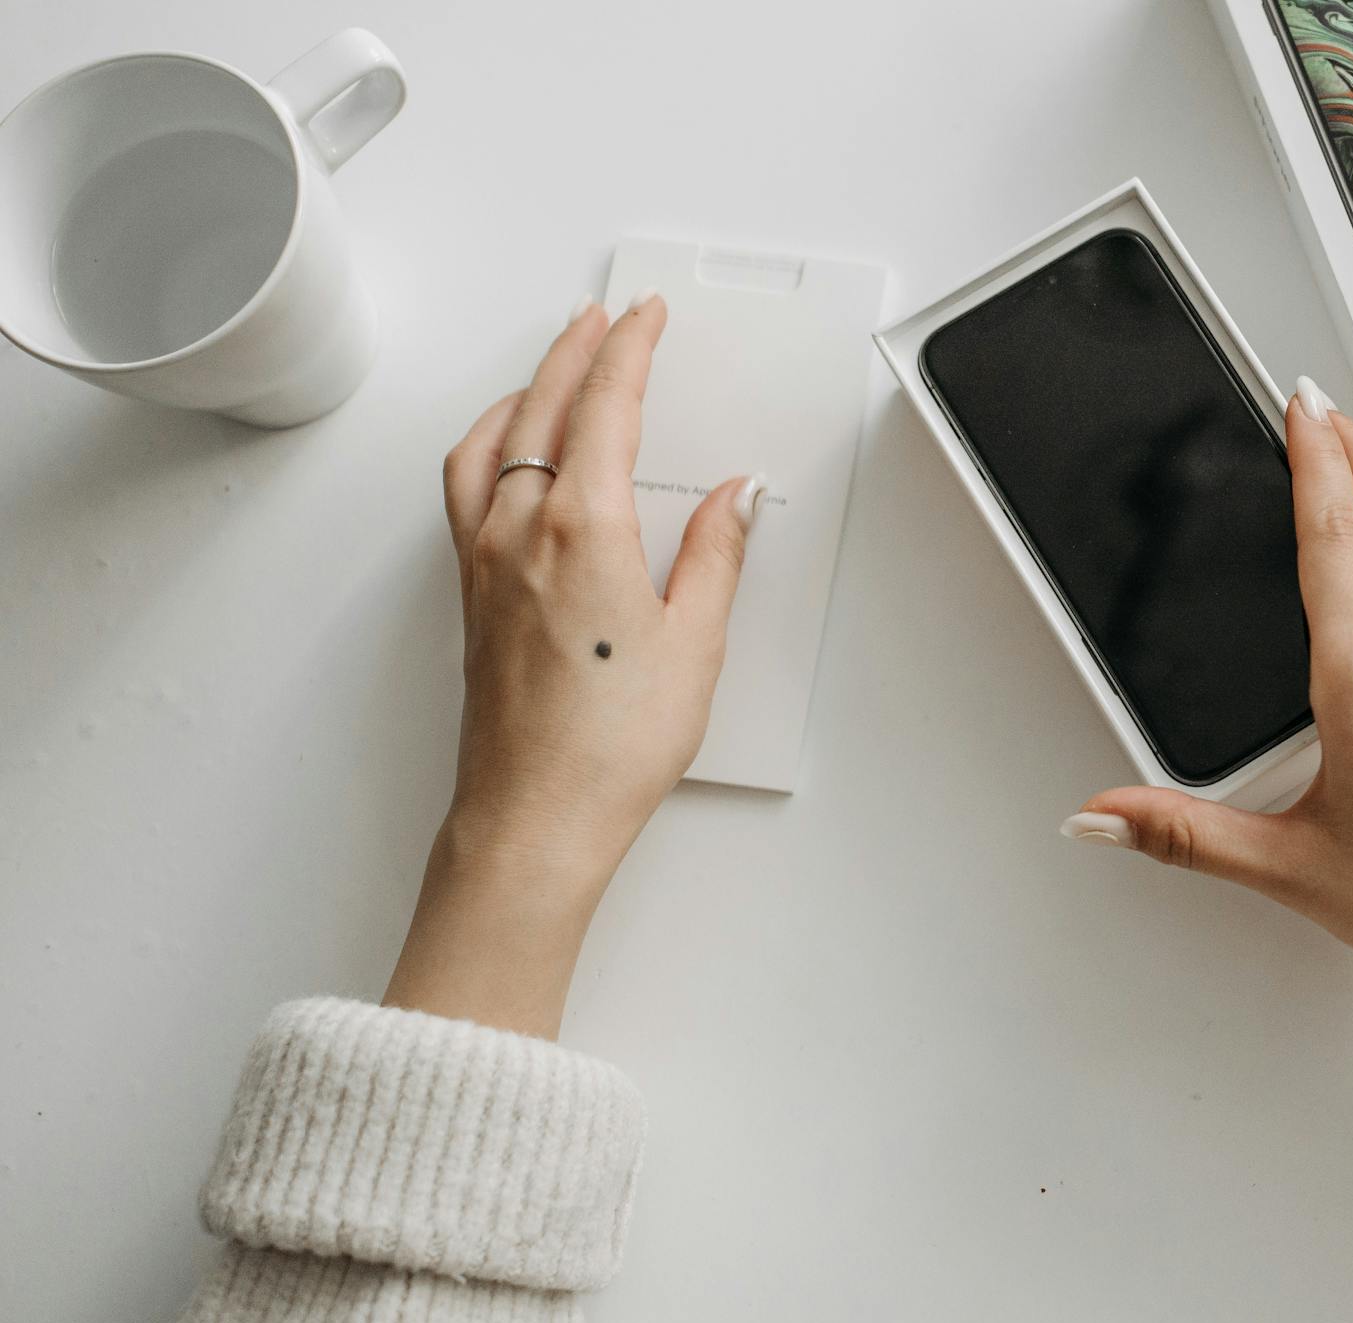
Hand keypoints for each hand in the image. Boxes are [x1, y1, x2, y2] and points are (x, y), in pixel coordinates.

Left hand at [383, 293, 762, 1037]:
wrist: (535, 819)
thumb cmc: (610, 747)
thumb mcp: (695, 643)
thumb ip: (715, 555)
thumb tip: (733, 497)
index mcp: (585, 528)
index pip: (606, 406)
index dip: (630, 350)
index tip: (647, 319)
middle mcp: (521, 530)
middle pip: (542, 406)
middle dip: (577, 350)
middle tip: (608, 320)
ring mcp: (485, 560)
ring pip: (493, 437)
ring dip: (526, 387)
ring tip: (553, 365)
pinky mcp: (471, 594)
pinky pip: (466, 484)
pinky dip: (488, 439)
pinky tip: (503, 448)